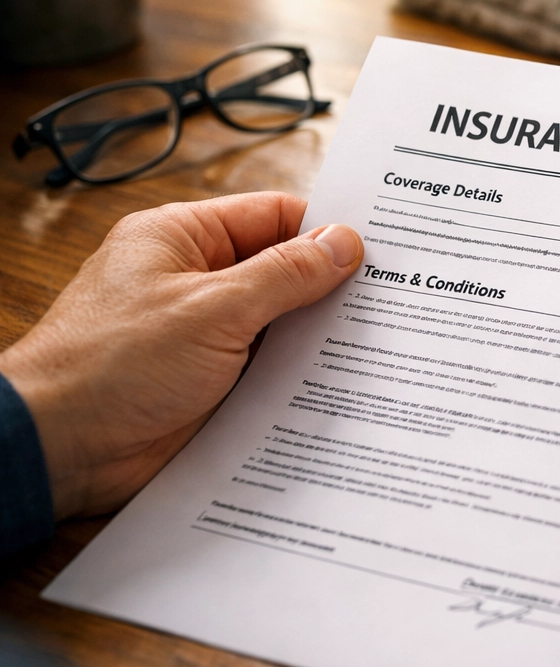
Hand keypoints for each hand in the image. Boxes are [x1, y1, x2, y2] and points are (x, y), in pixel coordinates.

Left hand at [0, 192, 361, 519]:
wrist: (59, 451)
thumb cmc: (109, 366)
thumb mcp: (212, 309)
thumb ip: (285, 275)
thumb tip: (342, 242)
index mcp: (181, 239)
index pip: (273, 215)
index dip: (326, 228)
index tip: (382, 246)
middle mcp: (193, 281)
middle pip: (281, 270)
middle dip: (330, 286)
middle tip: (393, 297)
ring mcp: (202, 334)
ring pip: (280, 323)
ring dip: (317, 336)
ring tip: (378, 340)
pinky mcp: (210, 382)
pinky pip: (268, 368)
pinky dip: (300, 374)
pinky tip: (341, 381)